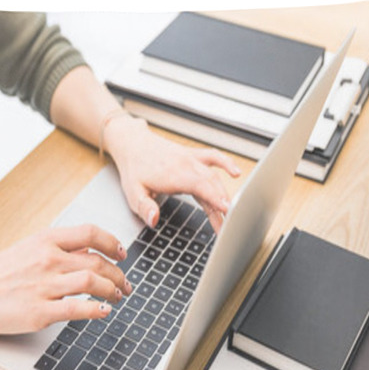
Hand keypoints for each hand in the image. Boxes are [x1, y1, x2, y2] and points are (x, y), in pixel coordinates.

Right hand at [0, 224, 131, 336]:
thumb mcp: (26, 250)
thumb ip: (56, 251)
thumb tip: (87, 254)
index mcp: (44, 240)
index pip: (91, 233)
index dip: (113, 243)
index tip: (122, 253)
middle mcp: (48, 259)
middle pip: (98, 261)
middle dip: (118, 274)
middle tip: (125, 283)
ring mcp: (45, 285)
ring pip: (93, 282)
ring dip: (112, 290)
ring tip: (117, 296)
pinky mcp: (41, 311)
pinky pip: (79, 309)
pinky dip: (97, 310)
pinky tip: (104, 312)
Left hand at [104, 115, 240, 232]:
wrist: (132, 143)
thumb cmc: (134, 169)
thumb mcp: (133, 193)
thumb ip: (145, 207)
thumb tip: (153, 220)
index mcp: (174, 175)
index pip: (200, 187)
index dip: (215, 198)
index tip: (227, 210)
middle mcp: (186, 165)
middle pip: (212, 185)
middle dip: (223, 205)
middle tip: (230, 226)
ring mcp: (192, 159)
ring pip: (214, 177)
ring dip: (224, 195)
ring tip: (230, 216)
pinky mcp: (193, 156)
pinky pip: (214, 157)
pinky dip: (226, 163)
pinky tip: (236, 173)